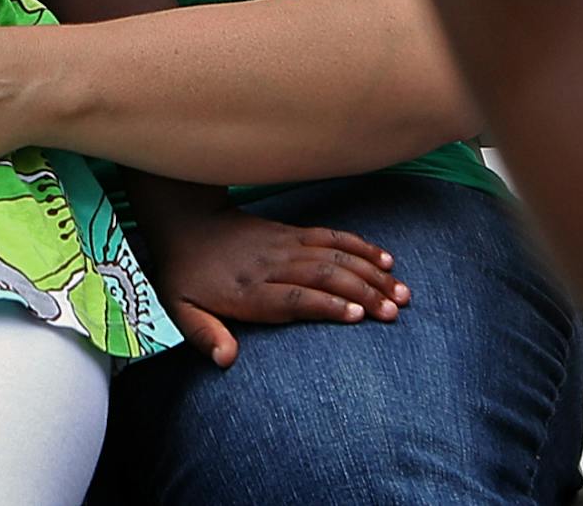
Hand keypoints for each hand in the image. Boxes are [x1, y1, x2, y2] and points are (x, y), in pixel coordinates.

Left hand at [139, 208, 409, 367]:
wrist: (189, 222)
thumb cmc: (187, 275)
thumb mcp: (181, 310)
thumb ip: (204, 335)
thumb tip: (226, 359)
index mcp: (248, 290)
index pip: (293, 297)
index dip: (327, 305)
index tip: (359, 315)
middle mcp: (272, 265)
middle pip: (324, 276)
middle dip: (363, 291)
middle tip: (394, 310)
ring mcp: (286, 245)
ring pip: (335, 256)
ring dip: (371, 273)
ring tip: (401, 291)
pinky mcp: (294, 232)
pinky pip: (332, 237)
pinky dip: (361, 247)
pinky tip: (386, 260)